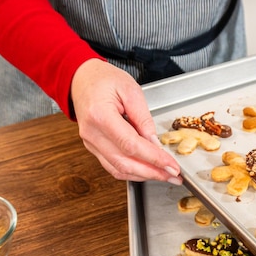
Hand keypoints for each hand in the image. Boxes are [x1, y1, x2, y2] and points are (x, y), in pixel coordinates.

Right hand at [70, 58, 181, 183]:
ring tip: (164, 175)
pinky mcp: (93, 147)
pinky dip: (132, 172)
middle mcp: (92, 133)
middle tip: (173, 175)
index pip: (131, 145)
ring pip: (118, 169)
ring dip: (143, 176)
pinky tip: (147, 171)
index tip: (172, 166)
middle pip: (124, 163)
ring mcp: (90, 143)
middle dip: (152, 172)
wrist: (81, 79)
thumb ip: (143, 118)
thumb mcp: (131, 90)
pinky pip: (112, 166)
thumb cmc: (104, 79)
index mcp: (100, 115)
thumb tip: (155, 143)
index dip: (154, 158)